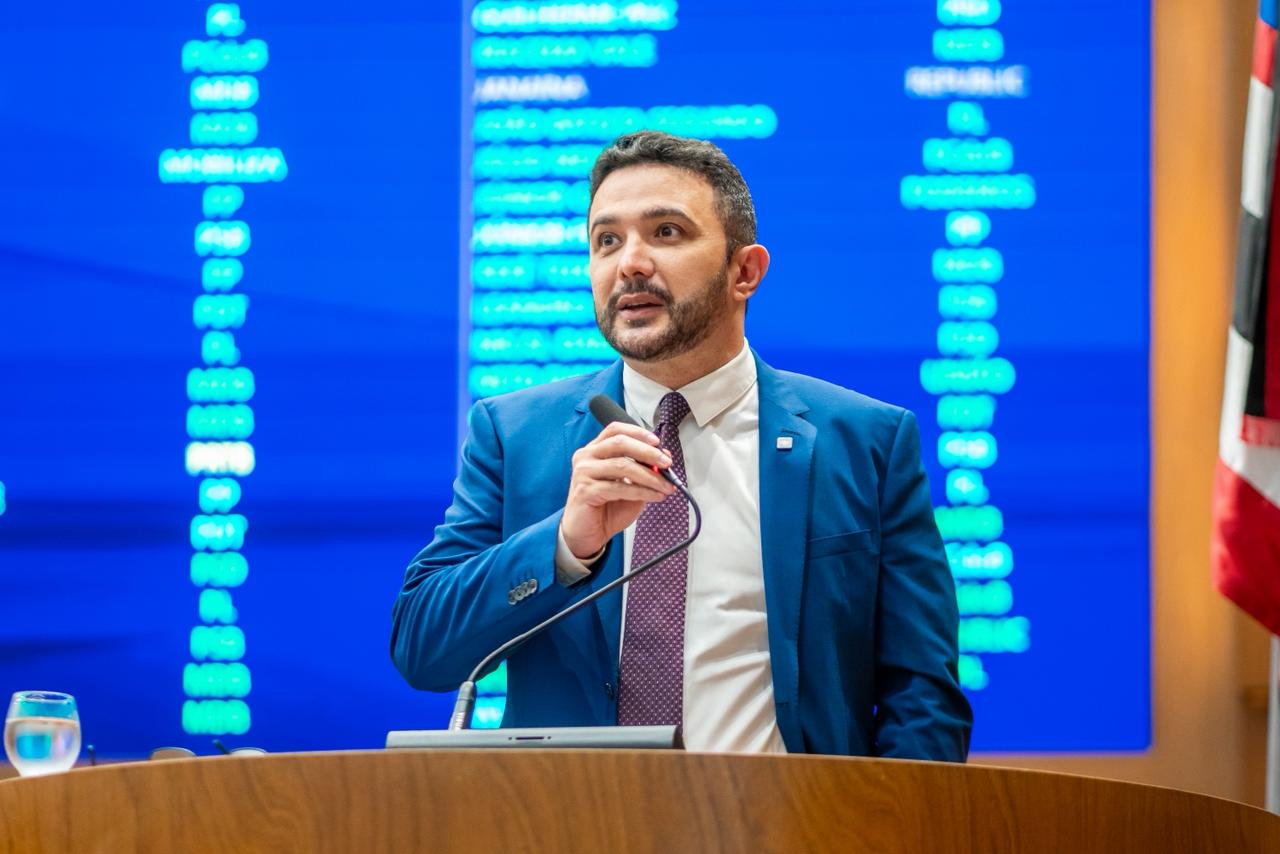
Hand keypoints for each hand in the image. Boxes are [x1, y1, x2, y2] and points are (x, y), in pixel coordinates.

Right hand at [561, 421, 674, 558]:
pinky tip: (655, 496)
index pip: (616, 430)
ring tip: (666, 486)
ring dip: (650, 476)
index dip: (638, 432)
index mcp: (595, 450)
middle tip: (667, 463)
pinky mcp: (585, 491)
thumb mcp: (631, 485)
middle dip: (648, 452)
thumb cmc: (606, 508)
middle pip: (620, 443)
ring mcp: (583, 473)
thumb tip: (665, 456)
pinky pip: (620, 488)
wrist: (587, 534)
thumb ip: (644, 470)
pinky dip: (643, 491)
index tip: (657, 442)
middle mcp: (586, 457)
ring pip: (622, 466)